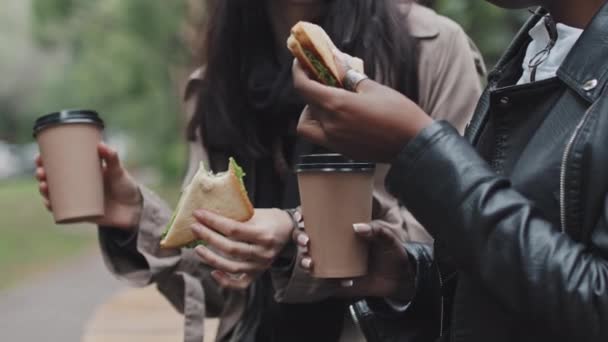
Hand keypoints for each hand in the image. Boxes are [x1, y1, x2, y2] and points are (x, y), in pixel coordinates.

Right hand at [36, 142, 142, 228]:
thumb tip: (101, 145)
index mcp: (84, 171)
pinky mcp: (81, 212)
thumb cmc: (126, 186)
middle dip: (42, 175)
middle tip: (41, 173)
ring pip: (55, 194)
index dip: (46, 161)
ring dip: (44, 190)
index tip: (39, 157)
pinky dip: (53, 207)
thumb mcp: (118, 171)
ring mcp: (78, 198)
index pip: (60, 164)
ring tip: (44, 186)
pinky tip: (47, 203)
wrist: (135, 210)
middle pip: (53, 179)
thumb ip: (112, 158)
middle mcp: (78, 184)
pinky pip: (62, 210)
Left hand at [191, 208, 293, 289]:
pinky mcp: (258, 274)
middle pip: (230, 248)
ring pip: (232, 267)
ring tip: (197, 248)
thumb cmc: (270, 218)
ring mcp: (261, 266)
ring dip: (211, 259)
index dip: (214, 221)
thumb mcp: (256, 213)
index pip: (234, 229)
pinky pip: (240, 284)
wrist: (289, 230)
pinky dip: (225, 281)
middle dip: (209, 237)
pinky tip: (213, 272)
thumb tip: (207, 214)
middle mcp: (264, 252)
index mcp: (264, 234)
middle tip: (194, 228)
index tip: (198, 213)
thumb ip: (236, 216)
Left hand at [292, 53, 432, 161]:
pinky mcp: (342, 151)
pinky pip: (321, 136)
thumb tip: (336, 61)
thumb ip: (350, 76)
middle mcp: (330, 126)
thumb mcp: (373, 88)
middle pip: (306, 104)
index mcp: (336, 105)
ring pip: (307, 125)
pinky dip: (322, 124)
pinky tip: (339, 116)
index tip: (300, 63)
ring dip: (310, 112)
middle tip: (320, 79)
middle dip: (309, 89)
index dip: (298, 73)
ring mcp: (334, 141)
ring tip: (328, 102)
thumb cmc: (398, 113)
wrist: (414, 145)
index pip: (303, 87)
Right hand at [297, 221, 414, 300]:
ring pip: (310, 258)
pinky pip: (325, 279)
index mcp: (343, 229)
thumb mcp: (389, 239)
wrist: (401, 279)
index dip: (303, 216)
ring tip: (309, 262)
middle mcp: (334, 244)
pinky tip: (342, 281)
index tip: (300, 215)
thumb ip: (377, 231)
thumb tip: (357, 227)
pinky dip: (327, 280)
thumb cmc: (393, 253)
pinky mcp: (338, 279)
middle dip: (298, 238)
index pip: (319, 219)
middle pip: (307, 238)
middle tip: (305, 241)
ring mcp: (334, 262)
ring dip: (304, 260)